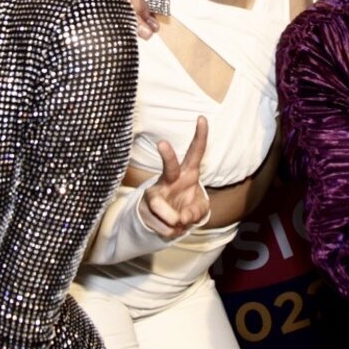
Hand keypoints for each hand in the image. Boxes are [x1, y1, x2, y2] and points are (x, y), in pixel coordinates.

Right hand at [140, 116, 210, 237]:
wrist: (169, 222)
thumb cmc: (187, 206)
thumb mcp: (199, 209)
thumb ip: (196, 211)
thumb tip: (181, 217)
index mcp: (188, 172)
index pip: (195, 152)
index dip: (200, 135)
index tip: (202, 118)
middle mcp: (170, 178)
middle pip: (169, 165)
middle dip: (166, 155)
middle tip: (162, 143)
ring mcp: (156, 191)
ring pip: (161, 206)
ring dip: (174, 220)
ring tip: (179, 223)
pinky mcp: (146, 206)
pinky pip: (163, 224)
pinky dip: (171, 231)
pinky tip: (171, 226)